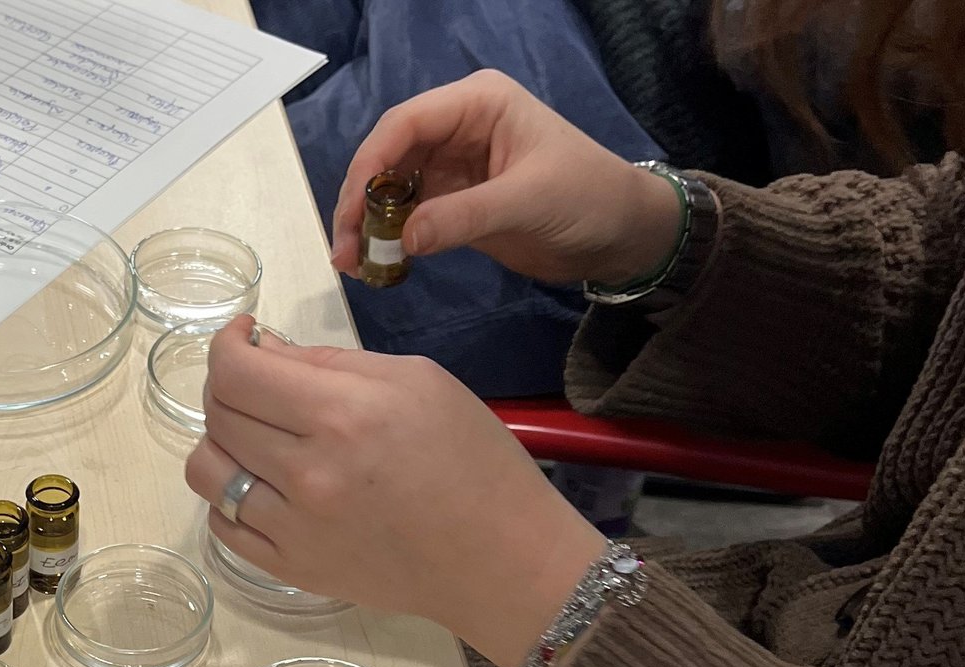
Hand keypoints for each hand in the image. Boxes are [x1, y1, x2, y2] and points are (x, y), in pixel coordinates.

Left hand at [184, 317, 604, 666]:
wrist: (499, 559)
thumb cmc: (472, 460)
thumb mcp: (418, 381)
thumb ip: (330, 361)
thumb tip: (265, 350)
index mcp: (342, 416)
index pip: (236, 371)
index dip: (227, 343)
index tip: (244, 336)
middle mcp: (306, 473)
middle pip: (218, 415)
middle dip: (230, 384)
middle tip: (263, 383)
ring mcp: (292, 529)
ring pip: (206, 471)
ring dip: (222, 442)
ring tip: (259, 437)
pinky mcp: (289, 570)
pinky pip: (222, 524)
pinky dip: (230, 496)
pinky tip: (264, 484)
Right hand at [331, 70, 681, 286]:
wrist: (621, 235)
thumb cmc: (587, 197)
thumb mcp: (528, 201)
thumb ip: (464, 217)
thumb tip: (402, 240)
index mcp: (478, 104)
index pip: (406, 123)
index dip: (371, 164)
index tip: (352, 209)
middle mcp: (457, 128)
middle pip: (389, 155)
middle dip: (361, 200)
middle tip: (343, 247)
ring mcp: (453, 166)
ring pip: (392, 188)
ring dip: (368, 224)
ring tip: (351, 262)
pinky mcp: (454, 201)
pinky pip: (408, 215)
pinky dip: (388, 238)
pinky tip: (375, 264)